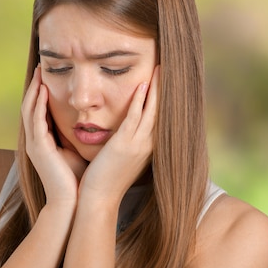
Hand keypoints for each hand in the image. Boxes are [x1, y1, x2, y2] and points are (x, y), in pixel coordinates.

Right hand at [22, 66, 86, 203]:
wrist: (73, 202)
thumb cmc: (78, 179)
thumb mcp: (77, 150)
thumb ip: (78, 135)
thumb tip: (92, 120)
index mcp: (43, 142)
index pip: (38, 111)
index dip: (41, 93)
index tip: (48, 77)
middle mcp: (35, 141)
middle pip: (30, 106)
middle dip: (34, 86)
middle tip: (41, 67)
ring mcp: (34, 144)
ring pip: (29, 110)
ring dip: (34, 90)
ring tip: (40, 72)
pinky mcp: (39, 148)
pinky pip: (36, 120)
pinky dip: (38, 103)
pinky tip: (43, 90)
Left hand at [79, 66, 159, 203]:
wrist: (99, 199)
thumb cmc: (105, 179)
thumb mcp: (121, 158)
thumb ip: (125, 143)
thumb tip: (124, 133)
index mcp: (147, 147)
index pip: (160, 117)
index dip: (164, 98)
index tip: (166, 81)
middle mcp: (147, 145)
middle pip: (162, 110)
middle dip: (165, 88)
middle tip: (168, 67)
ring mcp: (137, 145)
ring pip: (151, 111)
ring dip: (156, 88)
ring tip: (159, 68)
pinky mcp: (124, 145)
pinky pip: (135, 118)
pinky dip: (141, 102)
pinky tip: (143, 86)